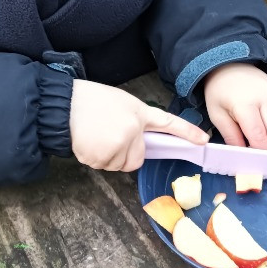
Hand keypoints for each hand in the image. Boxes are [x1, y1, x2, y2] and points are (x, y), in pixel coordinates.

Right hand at [69, 80, 207, 172]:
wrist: (63, 105)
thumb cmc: (89, 101)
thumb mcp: (120, 102)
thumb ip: (135, 122)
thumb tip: (137, 142)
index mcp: (138, 113)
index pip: (167, 123)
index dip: (186, 132)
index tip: (203, 141)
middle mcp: (132, 130)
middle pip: (138, 158)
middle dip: (126, 152)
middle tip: (108, 135)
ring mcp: (117, 145)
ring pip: (121, 165)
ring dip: (110, 156)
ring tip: (96, 135)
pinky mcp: (101, 157)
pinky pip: (105, 167)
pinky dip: (96, 158)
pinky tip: (88, 141)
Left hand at [203, 63, 266, 150]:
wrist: (229, 63)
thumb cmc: (219, 90)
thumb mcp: (216, 113)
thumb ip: (230, 135)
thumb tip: (242, 153)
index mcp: (244, 104)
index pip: (258, 135)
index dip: (259, 151)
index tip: (256, 162)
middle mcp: (264, 98)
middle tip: (263, 157)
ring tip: (266, 146)